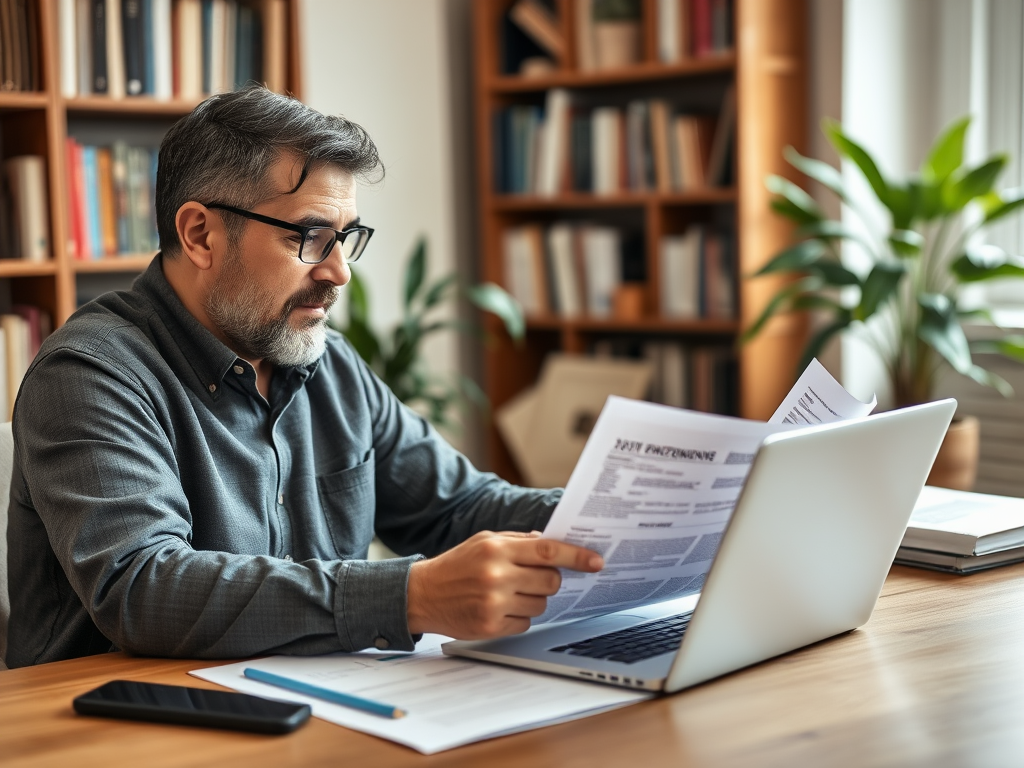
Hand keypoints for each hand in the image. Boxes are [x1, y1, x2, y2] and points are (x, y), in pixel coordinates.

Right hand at [406, 531, 603, 638]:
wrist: (421, 594)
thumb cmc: (457, 565)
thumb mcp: (484, 541)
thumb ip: (519, 541)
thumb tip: (554, 543)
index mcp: (496, 549)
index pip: (548, 552)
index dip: (576, 557)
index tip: (596, 562)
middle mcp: (496, 575)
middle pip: (550, 581)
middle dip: (549, 580)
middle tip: (532, 578)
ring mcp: (494, 603)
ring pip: (541, 605)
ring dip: (533, 600)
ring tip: (509, 593)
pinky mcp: (490, 627)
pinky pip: (525, 624)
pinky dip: (518, 617)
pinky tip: (499, 608)